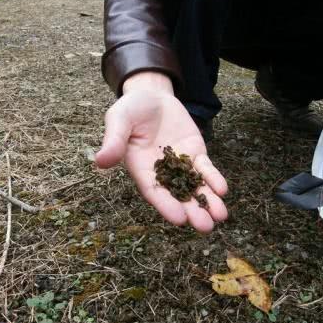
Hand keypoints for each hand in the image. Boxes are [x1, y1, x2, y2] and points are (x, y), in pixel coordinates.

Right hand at [96, 72, 227, 232]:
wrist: (151, 95)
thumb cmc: (130, 109)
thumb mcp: (118, 120)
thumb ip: (113, 140)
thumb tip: (100, 161)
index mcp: (140, 169)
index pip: (154, 191)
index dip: (166, 205)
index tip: (179, 219)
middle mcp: (161, 172)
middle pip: (178, 196)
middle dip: (192, 211)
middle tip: (206, 227)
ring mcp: (180, 164)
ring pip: (195, 187)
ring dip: (208, 202)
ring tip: (220, 217)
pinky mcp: (195, 154)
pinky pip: (205, 169)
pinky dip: (214, 179)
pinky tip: (222, 190)